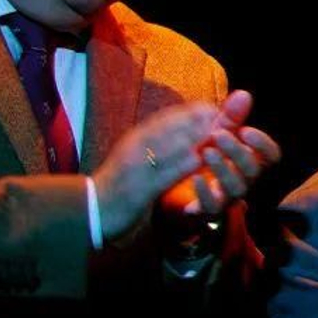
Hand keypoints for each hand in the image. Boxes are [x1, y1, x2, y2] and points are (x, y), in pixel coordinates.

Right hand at [92, 101, 217, 240]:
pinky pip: (161, 175)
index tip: (212, 107)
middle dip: (197, 120)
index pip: (165, 119)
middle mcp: (134, 147)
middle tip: (225, 115)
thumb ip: (157, 143)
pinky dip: (180, 165)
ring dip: (194, 138)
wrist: (92, 210)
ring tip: (219, 133)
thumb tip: (182, 132)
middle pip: (169, 128)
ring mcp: (135, 167)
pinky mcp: (138, 188)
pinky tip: (198, 160)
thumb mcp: (136, 157)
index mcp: (135, 138)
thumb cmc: (120, 184)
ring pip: (168, 147)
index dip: (190, 112)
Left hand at [158, 90, 282, 217]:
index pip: (271, 156)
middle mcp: (244, 180)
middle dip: (238, 151)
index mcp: (250, 160)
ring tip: (207, 152)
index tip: (244, 130)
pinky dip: (204, 191)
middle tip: (218, 135)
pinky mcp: (208, 210)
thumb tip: (245, 94)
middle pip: (254, 170)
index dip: (262, 144)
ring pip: (237, 188)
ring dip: (224, 169)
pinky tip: (194, 177)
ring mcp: (227, 196)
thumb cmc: (203, 155)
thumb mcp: (215, 133)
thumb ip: (230, 116)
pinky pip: (212, 206)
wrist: (175, 185)